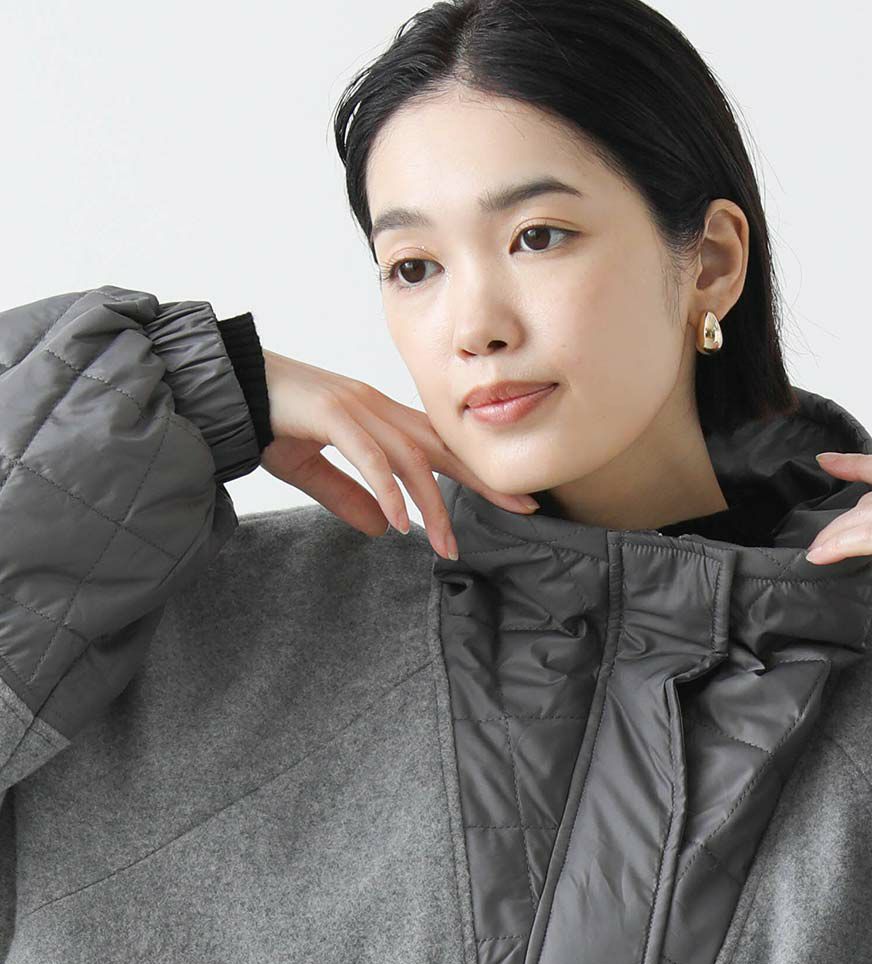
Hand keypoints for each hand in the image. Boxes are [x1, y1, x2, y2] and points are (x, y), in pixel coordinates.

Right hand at [257, 350, 538, 559]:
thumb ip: (350, 496)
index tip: (514, 498)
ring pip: (411, 459)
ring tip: (446, 546)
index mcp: (377, 417)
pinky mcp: (330, 414)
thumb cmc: (267, 420)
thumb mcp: (313, 468)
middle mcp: (375, 408)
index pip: (440, 446)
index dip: (479, 472)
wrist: (225, 386)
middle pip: (443, 447)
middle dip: (484, 480)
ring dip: (433, 505)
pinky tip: (399, 523)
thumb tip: (384, 529)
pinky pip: (368, 458)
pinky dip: (387, 491)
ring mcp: (355, 408)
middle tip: (523, 510)